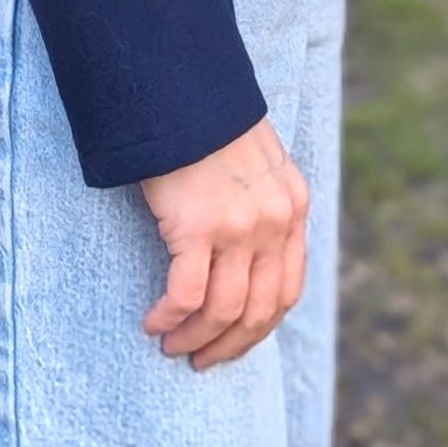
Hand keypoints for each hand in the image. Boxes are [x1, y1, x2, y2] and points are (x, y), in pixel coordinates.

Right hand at [139, 114, 309, 370]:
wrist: (181, 87)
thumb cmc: (208, 122)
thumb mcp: (258, 161)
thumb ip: (264, 204)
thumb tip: (248, 260)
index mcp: (294, 205)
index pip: (287, 289)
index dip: (259, 327)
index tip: (234, 342)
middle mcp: (275, 220)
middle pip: (260, 310)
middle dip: (229, 345)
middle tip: (200, 359)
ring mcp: (238, 225)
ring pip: (223, 310)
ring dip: (195, 338)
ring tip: (171, 345)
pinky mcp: (198, 226)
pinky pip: (186, 294)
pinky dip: (169, 317)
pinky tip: (153, 322)